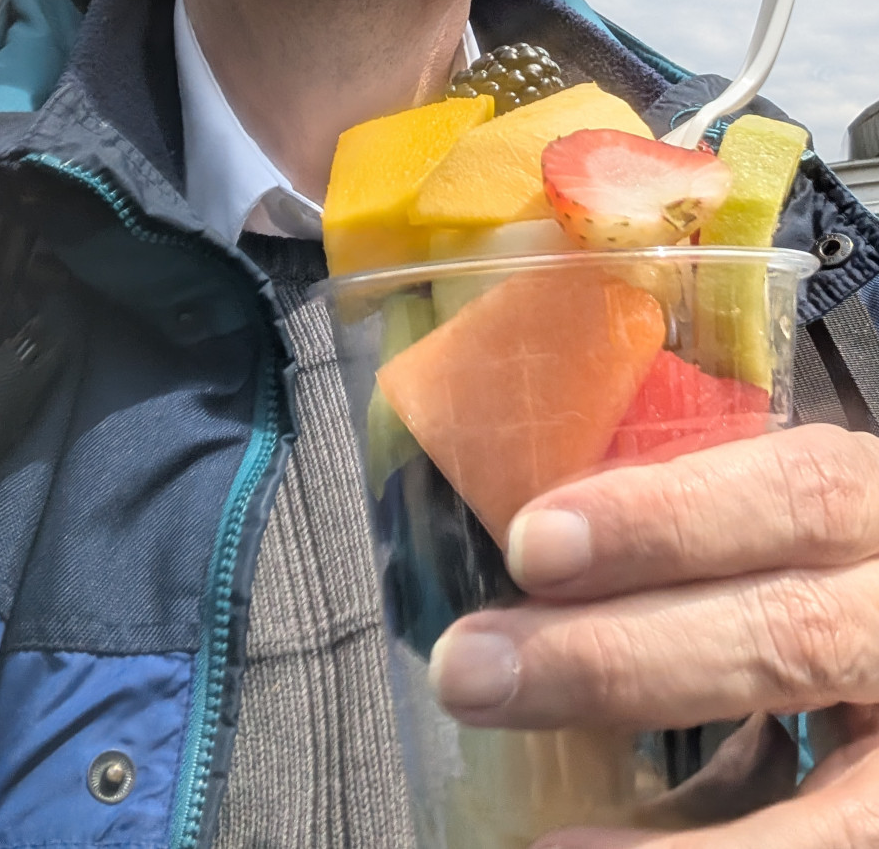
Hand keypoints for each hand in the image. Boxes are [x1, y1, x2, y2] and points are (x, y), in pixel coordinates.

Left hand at [427, 424, 878, 844]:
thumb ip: (686, 530)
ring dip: (664, 806)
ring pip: (827, 784)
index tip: (531, 544)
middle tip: (469, 668)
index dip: (663, 515)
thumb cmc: (808, 572)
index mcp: (872, 504)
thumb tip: (519, 561)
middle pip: (789, 632)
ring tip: (530, 820)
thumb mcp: (776, 528)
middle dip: (616, 656)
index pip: (792, 491)